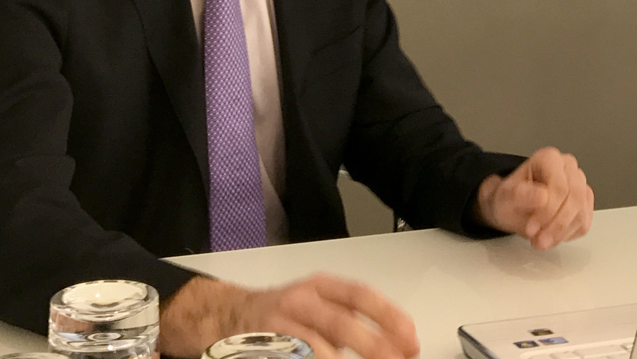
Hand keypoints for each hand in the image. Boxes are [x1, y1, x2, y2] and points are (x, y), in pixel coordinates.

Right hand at [159, 273, 418, 358]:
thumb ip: (348, 317)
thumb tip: (393, 341)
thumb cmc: (282, 313)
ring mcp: (280, 324)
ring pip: (319, 348)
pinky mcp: (262, 347)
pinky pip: (295, 358)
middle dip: (374, 346)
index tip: (410, 338)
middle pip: (343, 324)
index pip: (361, 296)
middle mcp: (301, 300)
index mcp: (321, 286)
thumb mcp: (317, 303)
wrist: (226, 315)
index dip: (388, 317)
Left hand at [475, 147, 593, 249]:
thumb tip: (542, 196)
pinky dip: (567, 236)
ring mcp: (579, 184)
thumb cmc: (510, 199)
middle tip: (538, 241)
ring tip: (540, 241)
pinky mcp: (584, 204)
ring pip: (581, 213)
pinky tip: (550, 236)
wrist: (513, 209)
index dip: (548, 211)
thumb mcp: (506, 197)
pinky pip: (584, 223)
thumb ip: (521, 194)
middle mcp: (568, 167)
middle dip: (557, 225)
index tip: (531, 229)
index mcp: (549, 158)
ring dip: (560, 233)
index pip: (560, 186)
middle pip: (575, 198)